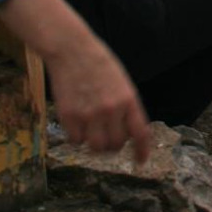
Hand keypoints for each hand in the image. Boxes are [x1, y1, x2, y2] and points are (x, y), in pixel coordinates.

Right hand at [46, 31, 152, 162]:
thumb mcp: (122, 83)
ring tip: (92, 131)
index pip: (140, 133)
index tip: (141, 161)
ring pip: (96, 147)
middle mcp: (111, 110)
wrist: (72, 50)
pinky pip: (76, 140)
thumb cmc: (99, 64)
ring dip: (95, 143)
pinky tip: (77, 123)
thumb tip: (126, 132)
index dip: (142, 151)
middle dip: (113, 145)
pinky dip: (77, 137)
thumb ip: (126, 106)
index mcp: (128, 100)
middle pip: (115, 145)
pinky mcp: (69, 116)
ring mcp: (89, 114)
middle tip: (108, 136)